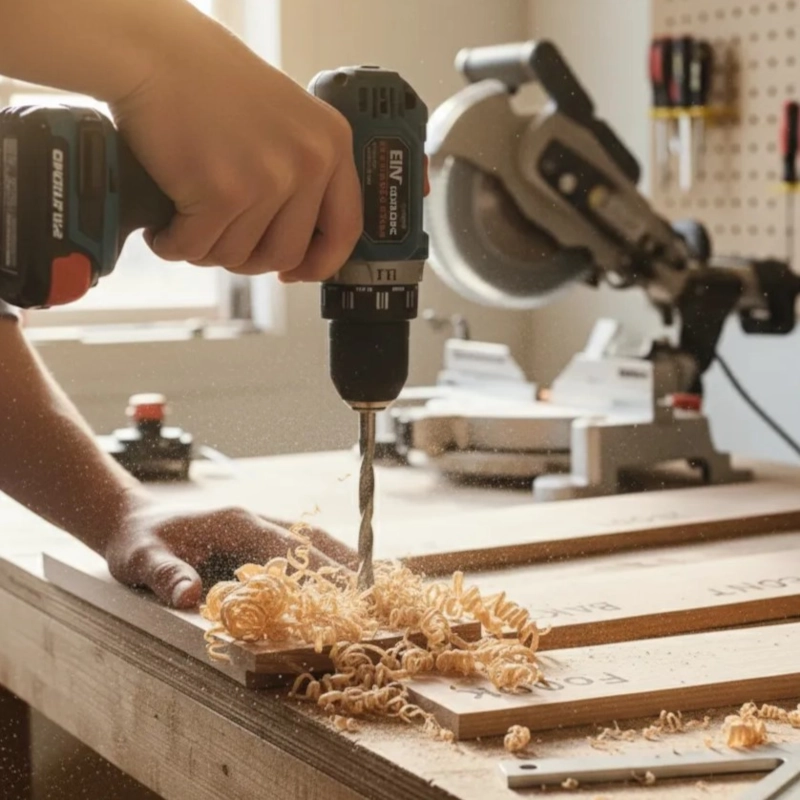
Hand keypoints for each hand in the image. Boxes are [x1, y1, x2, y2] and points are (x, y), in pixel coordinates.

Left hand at [104, 501, 356, 608]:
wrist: (133, 521)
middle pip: (309, 540)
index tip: (349, 588)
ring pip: (308, 539)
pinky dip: (321, 559)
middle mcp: (254, 520)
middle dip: (344, 562)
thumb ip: (165, 575)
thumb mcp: (142, 560)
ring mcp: (256, 526)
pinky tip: (336, 576)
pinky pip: (296, 546)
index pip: (288, 548)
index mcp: (236, 522)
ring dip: (339, 558)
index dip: (321, 569)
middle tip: (376, 587)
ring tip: (370, 580)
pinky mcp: (254, 538)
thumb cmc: (137, 542)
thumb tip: (188, 596)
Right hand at [109, 12, 361, 280]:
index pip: (345, 229)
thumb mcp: (286, 120)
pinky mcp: (222, 192)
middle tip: (218, 238)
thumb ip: (303, 173)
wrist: (155, 53)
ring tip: (186, 221)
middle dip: (246, 257)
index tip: (294, 271)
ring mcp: (268, 178)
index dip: (319, 262)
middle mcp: (309, 163)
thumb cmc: (210, 83)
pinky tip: (163, 227)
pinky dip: (173, 244)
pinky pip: (197, 248)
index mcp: (332, 145)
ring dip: (205, 249)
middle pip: (284, 253)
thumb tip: (296, 249)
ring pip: (238, 255)